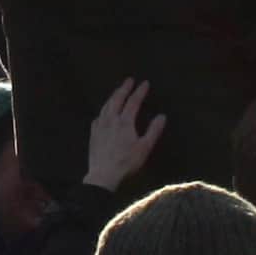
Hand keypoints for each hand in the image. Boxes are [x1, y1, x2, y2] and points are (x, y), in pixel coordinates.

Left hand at [85, 78, 167, 195]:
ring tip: (118, 91)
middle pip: (117, 99)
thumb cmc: (126, 162)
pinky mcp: (93, 133)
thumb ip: (153, 130)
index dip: (139, 91)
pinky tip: (104, 112)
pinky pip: (99, 116)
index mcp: (124, 122)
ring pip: (106, 105)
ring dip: (113, 96)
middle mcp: (111, 120)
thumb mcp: (144, 147)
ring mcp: (100, 126)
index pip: (133, 102)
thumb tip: (162, 116)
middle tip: (129, 80)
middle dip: (124, 88)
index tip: (145, 83)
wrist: (103, 174)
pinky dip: (104, 109)